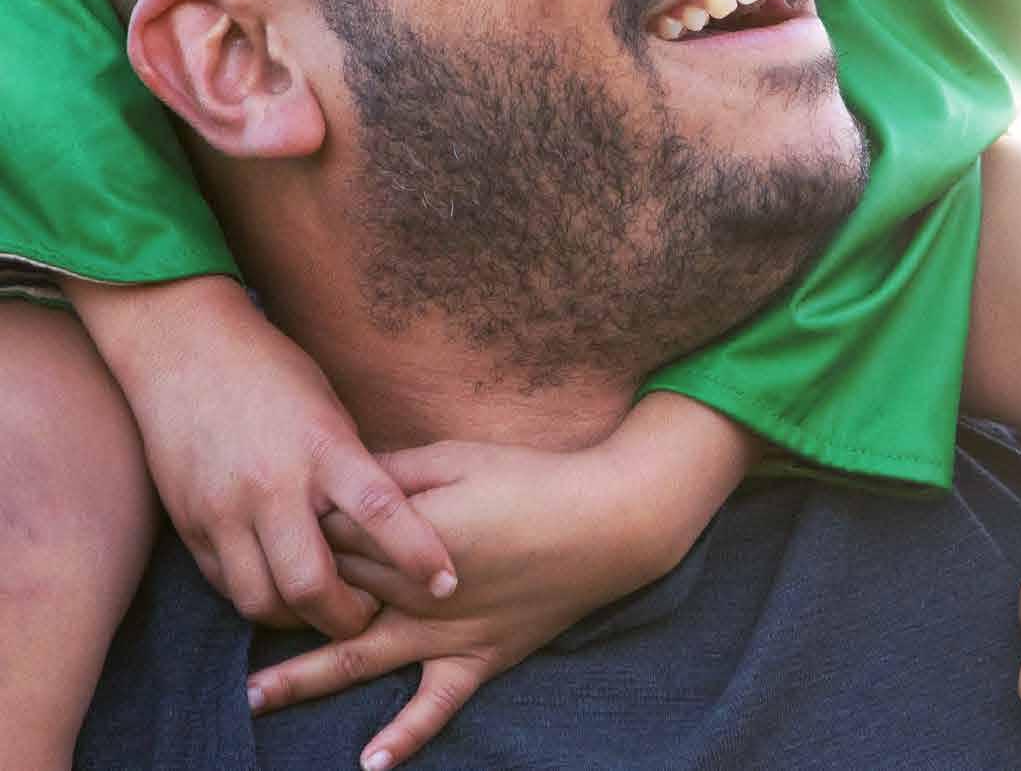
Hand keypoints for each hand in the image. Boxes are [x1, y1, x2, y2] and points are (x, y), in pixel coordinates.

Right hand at [70, 275, 454, 640]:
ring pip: (262, 600)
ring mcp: (224, 511)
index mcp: (324, 448)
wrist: (185, 352)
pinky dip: (257, 597)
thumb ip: (351, 467)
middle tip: (369, 615)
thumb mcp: (330, 410)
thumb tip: (384, 520)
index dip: (416, 554)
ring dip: (298, 618)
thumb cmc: (274, 373)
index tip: (446, 583)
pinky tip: (278, 589)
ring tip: (323, 610)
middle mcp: (273, 487)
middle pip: (311, 584)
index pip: (380, 511)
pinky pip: (226, 585)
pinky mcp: (190, 525)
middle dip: (346, 616)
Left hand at [244, 395, 754, 768]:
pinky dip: (405, 736)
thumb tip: (341, 477)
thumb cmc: (533, 478)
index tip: (268, 520)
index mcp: (404, 537)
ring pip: (359, 659)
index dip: (297, 530)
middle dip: (287, 596)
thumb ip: (394, 470)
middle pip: (333, 597)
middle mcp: (412, 592)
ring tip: (250, 697)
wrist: (607, 519)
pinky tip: (370, 762)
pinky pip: (437, 705)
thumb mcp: (458, 456)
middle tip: (238, 597)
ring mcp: (444, 632)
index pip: (328, 539)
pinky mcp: (480, 657)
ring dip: (303, 679)